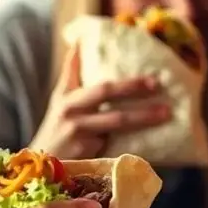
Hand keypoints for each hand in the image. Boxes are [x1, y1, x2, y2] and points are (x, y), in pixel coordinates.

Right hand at [32, 44, 170, 158]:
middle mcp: (71, 112)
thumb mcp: (60, 99)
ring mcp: (78, 134)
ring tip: (166, 113)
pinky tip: (156, 141)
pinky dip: (135, 142)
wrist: (41, 164)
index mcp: (69, 98)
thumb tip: (78, 43)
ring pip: (117, 121)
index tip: (152, 78)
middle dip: (135, 89)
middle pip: (107, 95)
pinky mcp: (84, 153)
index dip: (126, 81)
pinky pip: (116, 145)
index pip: (101, 86)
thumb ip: (71, 73)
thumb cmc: (57, 127)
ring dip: (144, 116)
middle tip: (159, 86)